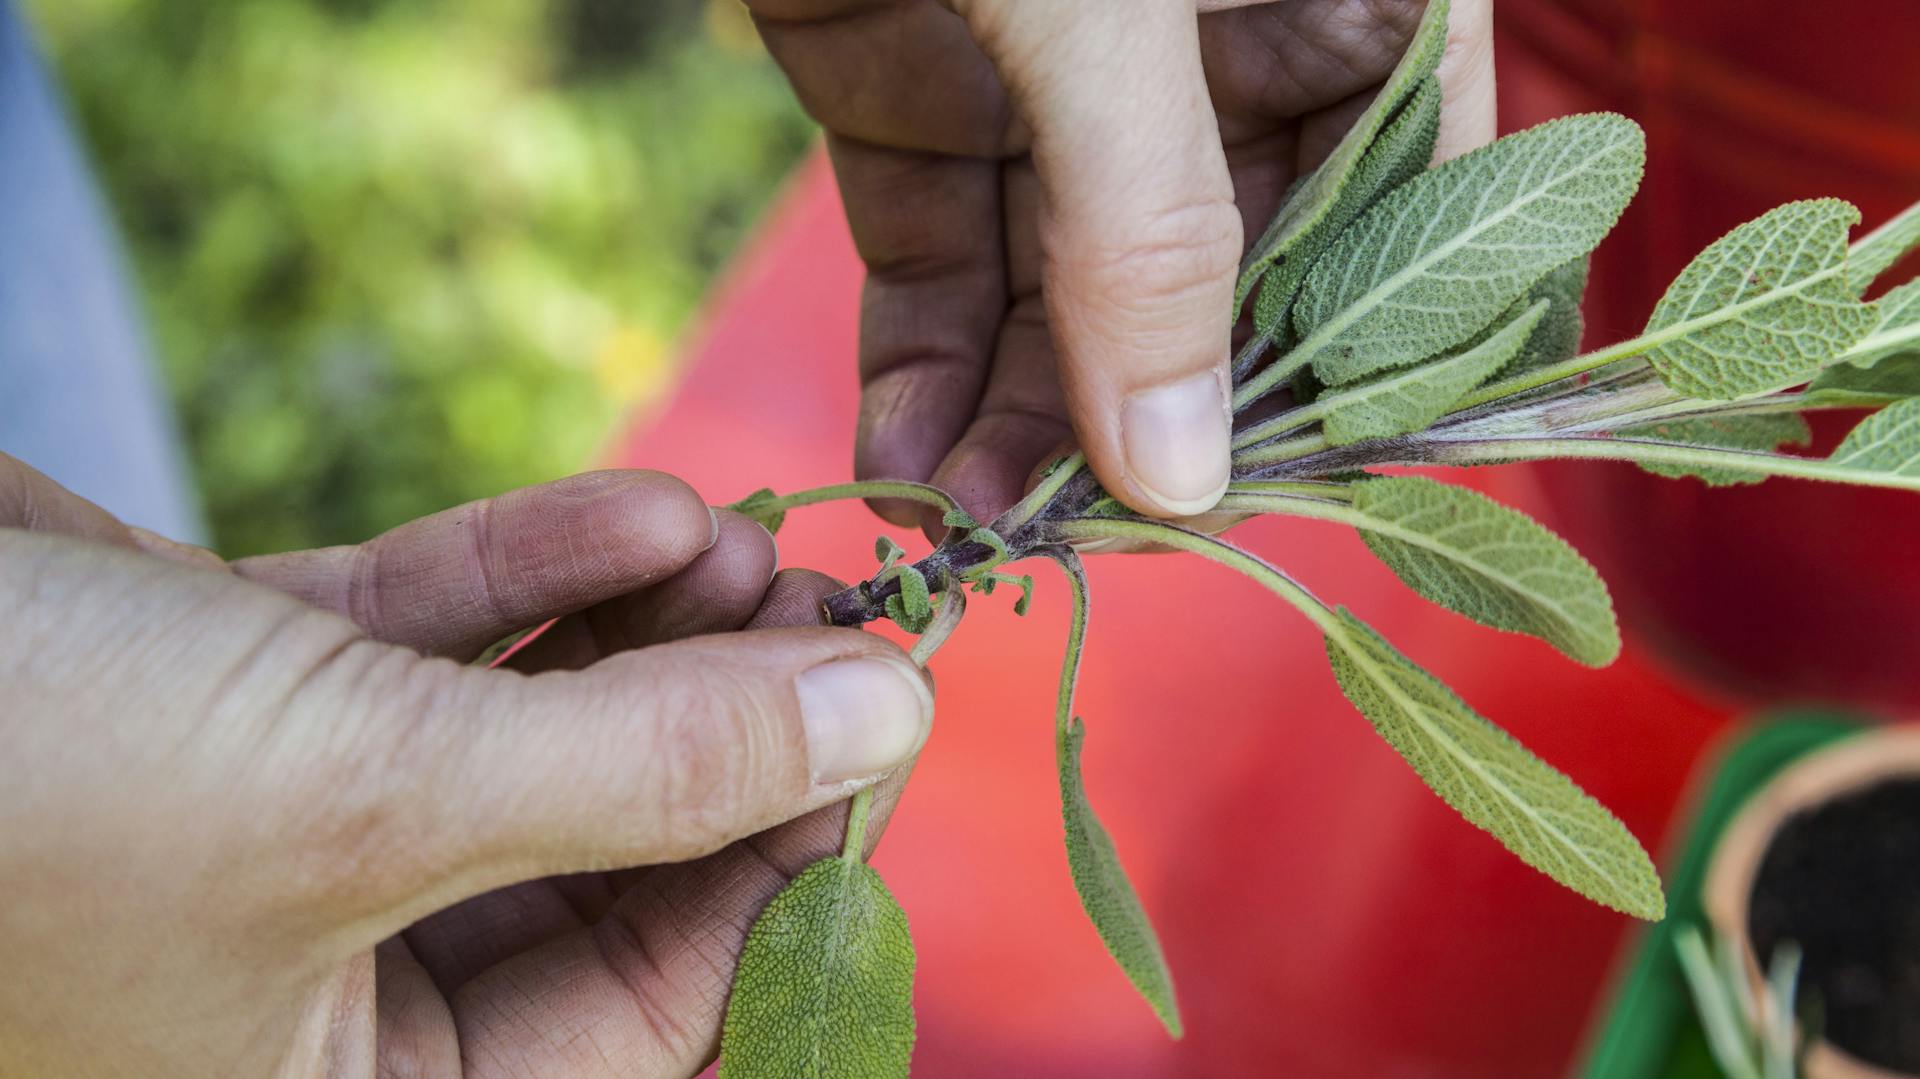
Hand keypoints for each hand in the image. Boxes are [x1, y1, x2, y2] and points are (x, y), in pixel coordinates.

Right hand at [0, 455, 930, 1076]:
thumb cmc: (17, 785)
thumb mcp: (375, 794)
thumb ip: (651, 768)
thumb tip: (883, 715)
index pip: (650, 1010)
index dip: (791, 860)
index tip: (886, 720)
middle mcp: (317, 985)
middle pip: (604, 857)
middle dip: (727, 726)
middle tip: (844, 612)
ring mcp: (277, 826)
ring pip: (530, 736)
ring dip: (653, 634)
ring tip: (756, 537)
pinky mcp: (232, 691)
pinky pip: (431, 643)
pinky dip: (541, 574)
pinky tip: (653, 512)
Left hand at [751, 0, 1494, 527]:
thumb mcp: (1109, 8)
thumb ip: (1157, 231)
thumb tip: (1187, 476)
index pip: (1410, 219)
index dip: (1358, 371)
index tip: (1289, 498)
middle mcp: (1220, 49)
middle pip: (1220, 286)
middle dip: (1151, 422)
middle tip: (1092, 547)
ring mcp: (1065, 79)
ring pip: (1067, 296)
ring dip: (1021, 423)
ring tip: (978, 534)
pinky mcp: (924, 90)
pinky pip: (941, 259)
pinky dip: (920, 363)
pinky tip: (905, 460)